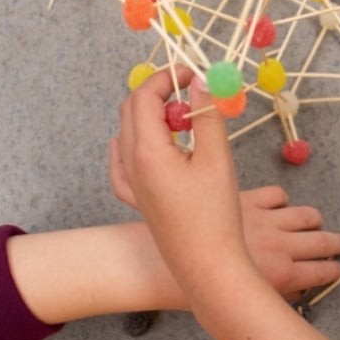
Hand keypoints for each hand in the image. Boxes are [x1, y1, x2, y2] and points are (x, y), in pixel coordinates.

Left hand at [114, 66, 249, 292]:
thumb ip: (207, 116)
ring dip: (151, 116)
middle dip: (158, 92)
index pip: (143, 98)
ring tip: (183, 118)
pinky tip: (137, 145)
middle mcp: (132, 166)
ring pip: (127, 134)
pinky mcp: (140, 201)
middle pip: (131, 112)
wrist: (207, 267)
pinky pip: (123, 164)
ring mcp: (133, 185)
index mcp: (147, 152)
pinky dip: (132, 145)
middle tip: (190, 89)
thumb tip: (201, 81)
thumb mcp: (217, 158)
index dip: (166, 77)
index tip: (192, 72)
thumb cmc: (215, 215)